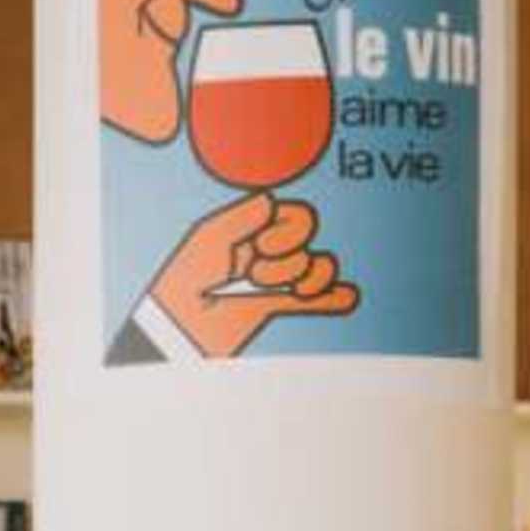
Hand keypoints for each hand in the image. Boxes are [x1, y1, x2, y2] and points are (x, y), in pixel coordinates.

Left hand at [147, 192, 359, 354]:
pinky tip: (347, 296)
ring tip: (266, 292)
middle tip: (255, 274)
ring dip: (300, 279)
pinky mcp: (279, 306)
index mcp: (247, 227)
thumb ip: (242, 217)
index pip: (292, 215)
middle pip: (307, 239)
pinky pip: (318, 298)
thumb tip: (271, 199)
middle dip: (287, 258)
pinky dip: (333, 297)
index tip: (259, 247)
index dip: (285, 231)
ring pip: (317, 267)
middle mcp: (264, 249)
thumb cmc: (185, 283)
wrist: (182, 331)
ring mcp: (275, 278)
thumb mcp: (209, 240)